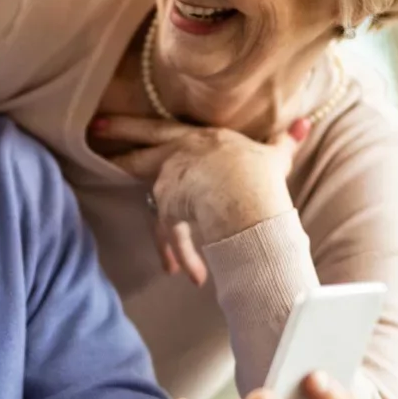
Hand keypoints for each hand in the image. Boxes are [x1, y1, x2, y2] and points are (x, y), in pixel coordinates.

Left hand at [92, 116, 309, 285]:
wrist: (242, 192)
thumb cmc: (257, 172)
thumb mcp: (273, 156)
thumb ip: (285, 142)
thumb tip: (304, 125)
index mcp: (197, 141)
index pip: (157, 129)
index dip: (129, 126)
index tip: (103, 122)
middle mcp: (176, 160)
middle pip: (139, 154)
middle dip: (116, 144)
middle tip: (93, 134)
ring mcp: (169, 187)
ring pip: (153, 204)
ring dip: (162, 236)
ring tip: (161, 258)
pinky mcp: (171, 214)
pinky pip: (174, 239)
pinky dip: (184, 258)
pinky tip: (191, 277)